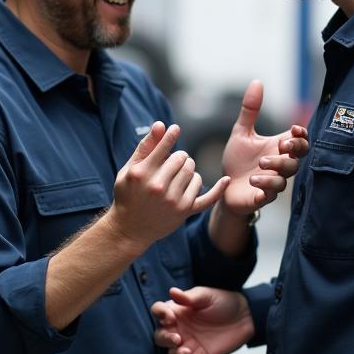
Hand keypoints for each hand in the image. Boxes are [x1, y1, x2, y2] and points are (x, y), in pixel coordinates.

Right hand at [108, 122, 228, 251]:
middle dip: (179, 157)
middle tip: (171, 163)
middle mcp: (158, 186)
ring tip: (177, 176)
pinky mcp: (184, 211)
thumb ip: (146, 146)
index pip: (164, 147)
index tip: (176, 129)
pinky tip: (226, 180)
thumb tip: (161, 124)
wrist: (129, 228)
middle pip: (182, 158)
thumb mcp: (129, 169)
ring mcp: (173, 200)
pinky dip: (218, 189)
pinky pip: (207, 198)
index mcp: (142, 173)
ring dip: (189, 171)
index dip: (171, 135)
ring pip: (194, 173)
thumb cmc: (127, 194)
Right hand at [151, 286, 253, 353]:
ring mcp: (188, 343)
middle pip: (160, 336)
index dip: (159, 314)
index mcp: (176, 311)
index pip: (158, 312)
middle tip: (177, 338)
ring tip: (187, 352)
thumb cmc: (223, 301)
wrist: (244, 316)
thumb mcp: (206, 295)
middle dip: (165, 339)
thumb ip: (189, 297)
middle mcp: (178, 328)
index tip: (168, 317)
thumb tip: (172, 292)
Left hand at [220, 80, 308, 216]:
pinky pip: (270, 194)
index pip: (300, 141)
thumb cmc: (237, 160)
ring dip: (275, 170)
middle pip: (298, 159)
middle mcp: (279, 165)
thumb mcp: (241, 132)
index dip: (302, 136)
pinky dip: (265, 187)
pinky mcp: (262, 197)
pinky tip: (254, 181)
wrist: (224, 187)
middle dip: (293, 151)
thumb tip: (257, 81)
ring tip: (259, 165)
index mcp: (277, 148)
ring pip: (285, 178)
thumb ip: (250, 110)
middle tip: (281, 146)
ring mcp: (273, 182)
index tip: (295, 129)